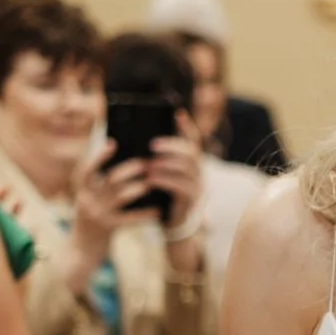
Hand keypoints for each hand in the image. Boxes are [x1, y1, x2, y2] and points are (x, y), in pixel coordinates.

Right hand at [66, 141, 155, 289]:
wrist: (80, 253)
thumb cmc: (90, 222)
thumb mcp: (88, 203)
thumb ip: (98, 187)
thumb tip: (119, 165)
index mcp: (81, 191)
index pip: (86, 170)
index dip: (98, 156)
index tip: (112, 143)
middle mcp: (86, 201)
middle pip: (110, 180)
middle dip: (128, 170)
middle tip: (144, 164)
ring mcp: (97, 215)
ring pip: (121, 196)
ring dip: (138, 188)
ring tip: (150, 184)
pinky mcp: (108, 228)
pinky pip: (129, 218)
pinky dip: (144, 214)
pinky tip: (157, 212)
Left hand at [146, 121, 206, 236]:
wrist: (173, 221)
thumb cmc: (163, 194)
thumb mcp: (162, 174)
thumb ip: (157, 159)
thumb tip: (137, 141)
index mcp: (192, 162)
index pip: (194, 139)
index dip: (187, 126)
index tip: (178, 113)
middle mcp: (198, 171)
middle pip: (191, 153)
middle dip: (172, 146)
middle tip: (152, 145)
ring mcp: (197, 186)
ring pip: (186, 170)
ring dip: (165, 165)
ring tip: (148, 164)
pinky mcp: (190, 200)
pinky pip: (180, 187)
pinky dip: (163, 181)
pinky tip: (149, 179)